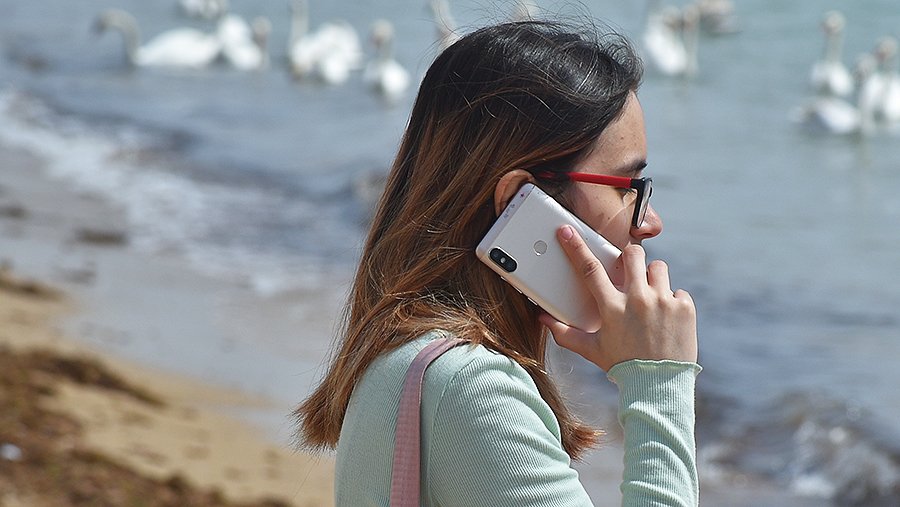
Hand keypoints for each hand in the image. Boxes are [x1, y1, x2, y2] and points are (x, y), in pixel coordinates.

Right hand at [540, 225, 697, 370]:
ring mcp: (663, 301)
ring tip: (651, 298)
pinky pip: (678, 291)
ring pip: (658, 268)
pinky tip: (668, 318)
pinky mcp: (685, 307)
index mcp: (611, 307)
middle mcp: (637, 299)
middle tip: (630, 272)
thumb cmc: (622, 366)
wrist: (658, 386)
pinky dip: (673, 301)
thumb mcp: (591, 349)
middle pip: (632, 255)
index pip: (589, 268)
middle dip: (630, 257)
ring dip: (653, 278)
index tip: (567, 231)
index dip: (575, 246)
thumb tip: (543, 320)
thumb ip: (565, 333)